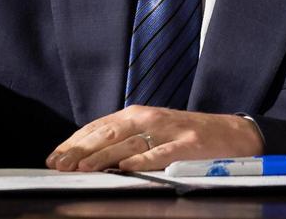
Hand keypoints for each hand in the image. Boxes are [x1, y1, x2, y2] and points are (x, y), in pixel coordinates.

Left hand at [45, 106, 263, 171]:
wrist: (231, 133)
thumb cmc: (184, 135)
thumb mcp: (149, 130)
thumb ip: (122, 139)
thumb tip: (87, 155)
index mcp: (134, 115)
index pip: (96, 128)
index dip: (73, 143)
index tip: (54, 157)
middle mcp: (147, 119)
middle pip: (106, 134)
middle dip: (79, 151)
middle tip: (60, 166)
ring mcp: (167, 131)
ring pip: (128, 144)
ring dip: (102, 156)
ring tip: (82, 168)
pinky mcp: (187, 145)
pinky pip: (162, 154)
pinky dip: (143, 161)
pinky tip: (125, 169)